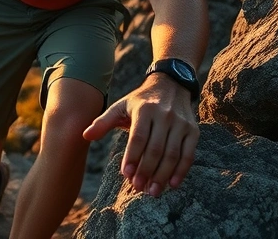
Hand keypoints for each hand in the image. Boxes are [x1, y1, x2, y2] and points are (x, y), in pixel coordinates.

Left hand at [82, 74, 198, 196]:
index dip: (133, 157)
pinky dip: (181, 171)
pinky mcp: (193, 131)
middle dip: (146, 171)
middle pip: (156, 148)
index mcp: (145, 110)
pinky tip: (172, 184)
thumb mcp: (120, 106)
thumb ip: (103, 121)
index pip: (138, 137)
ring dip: (163, 175)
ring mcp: (181, 124)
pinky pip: (188, 154)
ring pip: (172, 154)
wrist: (170, 85)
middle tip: (138, 188)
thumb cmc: (140, 101)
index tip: (126, 175)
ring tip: (152, 191)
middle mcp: (165, 116)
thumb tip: (85, 135)